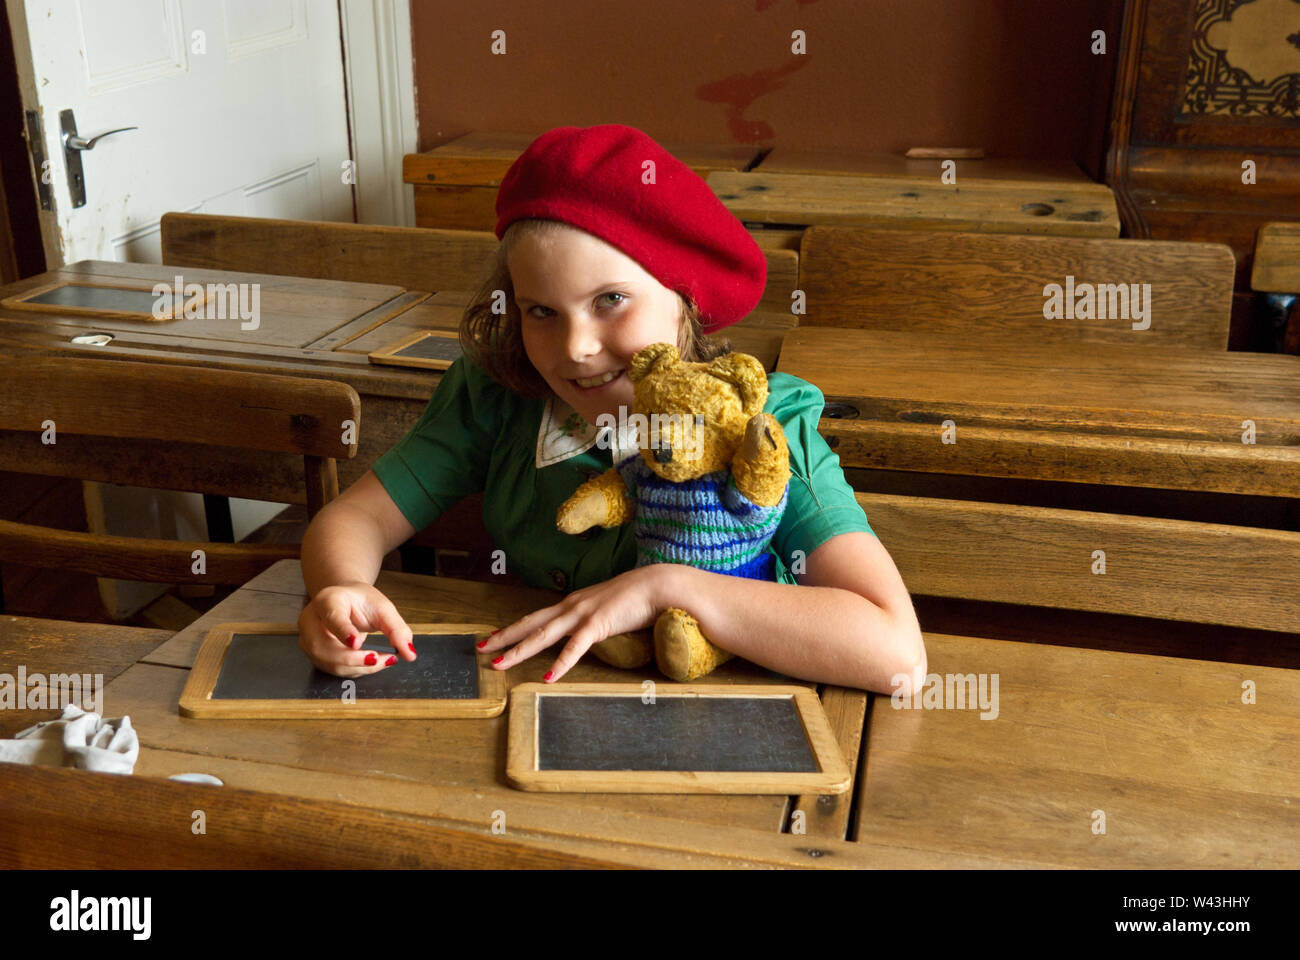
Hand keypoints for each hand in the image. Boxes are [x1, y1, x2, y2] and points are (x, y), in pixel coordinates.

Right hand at [297, 581, 415, 676]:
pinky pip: (334, 669)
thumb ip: (397, 629)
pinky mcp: (313, 655)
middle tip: (384, 658)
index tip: (356, 643)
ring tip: (385, 660)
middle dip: (356, 659)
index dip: (343, 631)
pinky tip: (372, 662)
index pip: (332, 617)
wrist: (344, 601)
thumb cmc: (361, 602)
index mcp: (327, 600)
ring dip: (360, 667)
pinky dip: (356, 670)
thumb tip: (409, 654)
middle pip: (326, 647)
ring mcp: (308, 640)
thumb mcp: (382, 608)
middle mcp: (311, 620)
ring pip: (330, 663)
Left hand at [477, 565, 672, 681]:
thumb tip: (588, 630)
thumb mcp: (608, 608)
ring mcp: (582, 613)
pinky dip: (560, 663)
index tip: (493, 637)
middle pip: (530, 623)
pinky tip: (548, 677)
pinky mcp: (598, 624)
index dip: (514, 628)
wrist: (659, 583)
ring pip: (543, 635)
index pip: (537, 617)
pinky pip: (575, 647)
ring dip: (519, 650)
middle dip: (504, 637)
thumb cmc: (638, 597)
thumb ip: (595, 618)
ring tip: (499, 664)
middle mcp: (572, 606)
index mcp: (574, 603)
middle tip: (480, 649)